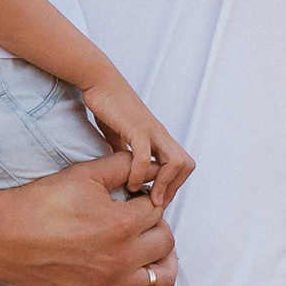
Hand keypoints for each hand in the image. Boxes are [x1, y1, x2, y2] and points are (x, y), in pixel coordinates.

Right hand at [0, 154, 184, 285]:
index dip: (147, 201)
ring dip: (164, 263)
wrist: (1, 238)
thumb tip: (149, 163)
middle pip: (164, 242)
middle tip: (138, 222)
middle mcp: (121, 258)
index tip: (134, 200)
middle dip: (155, 228)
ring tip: (157, 254)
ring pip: (160, 278)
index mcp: (121, 224)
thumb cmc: (39, 203)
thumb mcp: (83, 175)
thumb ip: (122, 166)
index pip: (156, 210)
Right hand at [81, 74, 195, 207]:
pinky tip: (131, 183)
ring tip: (148, 198)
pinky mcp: (136, 128)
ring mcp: (150, 130)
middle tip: (157, 203)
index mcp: (158, 137)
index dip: (174, 185)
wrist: (99, 82)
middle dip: (174, 188)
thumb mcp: (119, 137)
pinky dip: (141, 173)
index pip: (183, 165)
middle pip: (187, 164)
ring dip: (164, 184)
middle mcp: (160, 134)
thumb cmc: (109, 107)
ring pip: (175, 161)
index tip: (157, 199)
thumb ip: (126, 155)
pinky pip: (145, 154)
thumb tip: (125, 173)